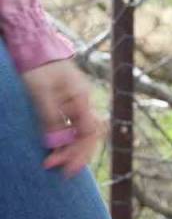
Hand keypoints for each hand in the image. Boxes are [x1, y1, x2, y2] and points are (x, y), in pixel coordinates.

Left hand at [20, 58, 104, 176]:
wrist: (34, 48)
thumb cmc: (37, 67)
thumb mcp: (41, 92)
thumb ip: (50, 117)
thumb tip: (55, 141)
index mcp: (81, 100)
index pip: (88, 133)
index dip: (78, 152)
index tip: (63, 168)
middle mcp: (83, 103)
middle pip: (88, 135)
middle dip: (75, 155)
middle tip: (59, 171)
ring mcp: (76, 103)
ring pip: (82, 132)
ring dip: (71, 149)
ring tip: (55, 162)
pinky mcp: (67, 103)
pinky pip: (73, 126)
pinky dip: (67, 139)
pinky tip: (57, 146)